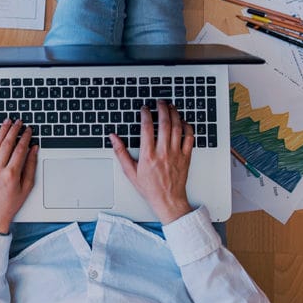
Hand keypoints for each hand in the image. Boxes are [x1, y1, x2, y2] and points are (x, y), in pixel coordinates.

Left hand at [0, 119, 37, 234]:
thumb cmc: (11, 204)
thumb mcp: (26, 187)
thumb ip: (31, 166)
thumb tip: (33, 150)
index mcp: (11, 174)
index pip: (20, 149)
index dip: (25, 137)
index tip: (28, 130)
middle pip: (6, 144)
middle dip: (14, 130)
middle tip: (18, 121)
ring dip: (1, 131)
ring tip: (7, 122)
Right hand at [111, 101, 194, 223]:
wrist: (168, 200)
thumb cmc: (150, 188)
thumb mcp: (130, 171)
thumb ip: (121, 152)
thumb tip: (113, 138)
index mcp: (148, 156)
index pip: (147, 128)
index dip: (145, 114)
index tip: (144, 109)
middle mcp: (163, 153)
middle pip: (164, 124)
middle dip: (162, 109)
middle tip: (159, 102)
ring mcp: (176, 154)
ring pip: (177, 128)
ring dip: (174, 114)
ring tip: (170, 107)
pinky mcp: (186, 157)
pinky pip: (189, 138)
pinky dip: (187, 127)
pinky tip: (183, 121)